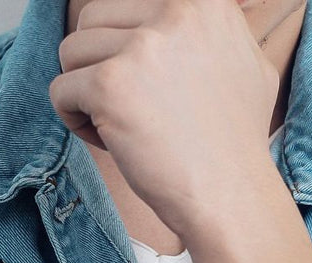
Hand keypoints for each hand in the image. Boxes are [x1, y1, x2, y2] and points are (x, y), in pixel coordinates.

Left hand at [49, 0, 279, 235]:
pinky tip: (111, 143)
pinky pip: (60, 90)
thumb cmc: (238, 144)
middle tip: (132, 109)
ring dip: (87, 93)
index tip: (146, 87)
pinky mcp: (111, 85)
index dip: (127, 49)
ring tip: (122, 128)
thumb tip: (195, 14)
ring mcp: (143, 48)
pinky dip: (76, 120)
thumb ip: (217, 35)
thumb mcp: (251, 69)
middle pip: (93, 20)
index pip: (128, 6)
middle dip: (101, 65)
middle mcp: (175, 13)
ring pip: (72, 53)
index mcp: (205, 3)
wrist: (233, 195)